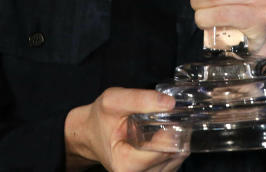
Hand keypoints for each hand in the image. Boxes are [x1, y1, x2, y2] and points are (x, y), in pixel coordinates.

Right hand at [64, 87, 187, 170]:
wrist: (89, 132)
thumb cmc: (99, 118)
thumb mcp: (113, 101)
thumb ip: (140, 100)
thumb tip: (170, 103)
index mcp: (125, 163)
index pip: (163, 152)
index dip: (172, 133)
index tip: (172, 116)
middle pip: (172, 158)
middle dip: (176, 137)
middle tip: (171, 118)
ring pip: (175, 162)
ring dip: (176, 143)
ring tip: (165, 126)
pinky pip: (171, 165)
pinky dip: (172, 150)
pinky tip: (163, 137)